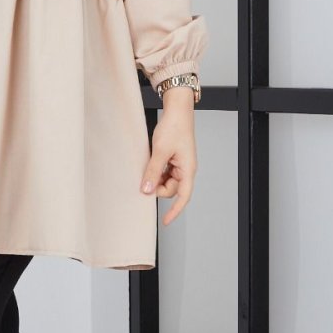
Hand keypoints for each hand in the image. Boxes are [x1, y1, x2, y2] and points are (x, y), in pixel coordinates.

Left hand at [140, 101, 197, 225]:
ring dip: (156, 179)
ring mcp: (179, 165)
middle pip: (171, 190)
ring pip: (166, 181)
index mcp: (188, 169)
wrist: (177, 111)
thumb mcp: (160, 151)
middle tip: (144, 180)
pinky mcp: (173, 160)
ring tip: (147, 167)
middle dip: (158, 188)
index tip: (165, 221)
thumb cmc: (174, 128)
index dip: (175, 211)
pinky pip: (164, 173)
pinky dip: (156, 172)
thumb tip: (147, 190)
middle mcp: (185, 169)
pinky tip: (149, 165)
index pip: (183, 197)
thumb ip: (153, 172)